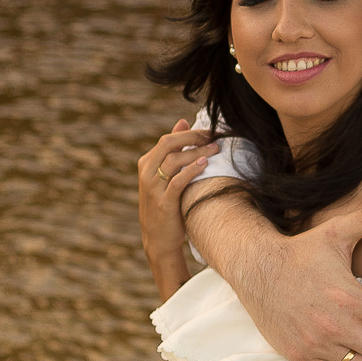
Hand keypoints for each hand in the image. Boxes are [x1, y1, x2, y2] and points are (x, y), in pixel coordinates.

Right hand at [137, 119, 218, 298]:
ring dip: (197, 152)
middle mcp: (146, 173)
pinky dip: (191, 170)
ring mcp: (153, 188)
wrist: (158, 238)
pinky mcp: (163, 202)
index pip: (168, 139)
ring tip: (215, 149)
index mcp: (146, 163)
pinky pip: (178, 181)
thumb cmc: (166, 203)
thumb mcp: (166, 175)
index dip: (190, 133)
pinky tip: (204, 164)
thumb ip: (173, 150)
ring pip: (174, 161)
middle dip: (193, 137)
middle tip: (213, 136)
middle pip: (168, 144)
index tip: (209, 132)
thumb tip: (183, 122)